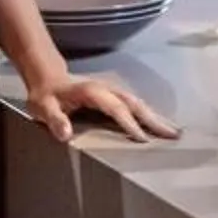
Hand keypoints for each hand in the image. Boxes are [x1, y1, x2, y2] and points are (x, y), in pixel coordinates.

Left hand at [27, 72, 180, 144]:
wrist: (47, 78)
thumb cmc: (46, 96)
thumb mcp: (43, 108)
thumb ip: (54, 120)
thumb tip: (66, 134)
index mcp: (93, 93)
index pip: (116, 109)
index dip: (129, 123)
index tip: (143, 139)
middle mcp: (107, 90)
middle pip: (134, 104)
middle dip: (154, 120)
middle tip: (173, 135)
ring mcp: (112, 92)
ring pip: (138, 104)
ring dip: (156, 117)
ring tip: (174, 132)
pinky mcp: (113, 96)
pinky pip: (134, 106)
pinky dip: (148, 115)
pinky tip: (157, 125)